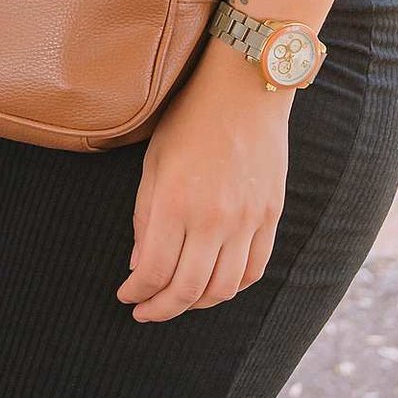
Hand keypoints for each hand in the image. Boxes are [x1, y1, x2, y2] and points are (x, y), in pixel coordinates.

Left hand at [117, 38, 291, 319]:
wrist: (246, 87)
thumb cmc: (191, 116)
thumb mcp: (154, 162)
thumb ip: (146, 218)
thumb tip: (141, 266)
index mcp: (175, 202)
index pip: (154, 271)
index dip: (137, 293)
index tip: (127, 296)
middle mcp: (213, 218)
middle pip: (187, 289)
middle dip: (162, 308)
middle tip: (146, 311)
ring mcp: (247, 219)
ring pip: (224, 288)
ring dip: (197, 303)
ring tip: (178, 299)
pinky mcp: (270, 215)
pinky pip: (255, 268)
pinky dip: (234, 286)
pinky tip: (215, 284)